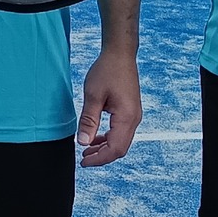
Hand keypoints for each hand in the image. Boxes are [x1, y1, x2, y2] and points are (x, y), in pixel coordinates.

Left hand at [78, 47, 141, 166]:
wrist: (119, 54)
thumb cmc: (107, 71)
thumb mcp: (92, 95)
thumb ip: (88, 120)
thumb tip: (83, 142)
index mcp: (127, 118)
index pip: (115, 149)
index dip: (99, 159)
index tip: (84, 162)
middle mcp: (134, 119)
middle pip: (120, 148)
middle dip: (102, 156)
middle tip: (83, 159)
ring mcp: (133, 116)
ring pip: (121, 141)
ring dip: (104, 148)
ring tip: (86, 150)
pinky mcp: (129, 112)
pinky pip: (120, 132)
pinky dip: (108, 138)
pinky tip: (95, 137)